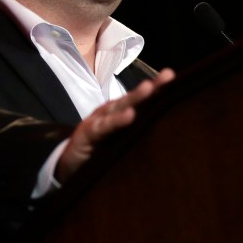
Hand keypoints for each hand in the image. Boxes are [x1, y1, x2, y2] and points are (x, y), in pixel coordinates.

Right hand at [55, 67, 175, 182]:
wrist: (67, 167)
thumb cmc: (98, 153)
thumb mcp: (122, 143)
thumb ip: (140, 135)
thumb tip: (171, 134)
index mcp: (121, 114)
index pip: (143, 101)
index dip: (158, 90)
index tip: (174, 78)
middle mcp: (110, 114)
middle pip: (133, 98)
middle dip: (152, 87)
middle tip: (168, 76)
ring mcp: (98, 122)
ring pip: (118, 107)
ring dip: (134, 97)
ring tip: (149, 88)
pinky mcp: (86, 135)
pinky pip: (103, 127)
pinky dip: (116, 121)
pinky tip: (129, 115)